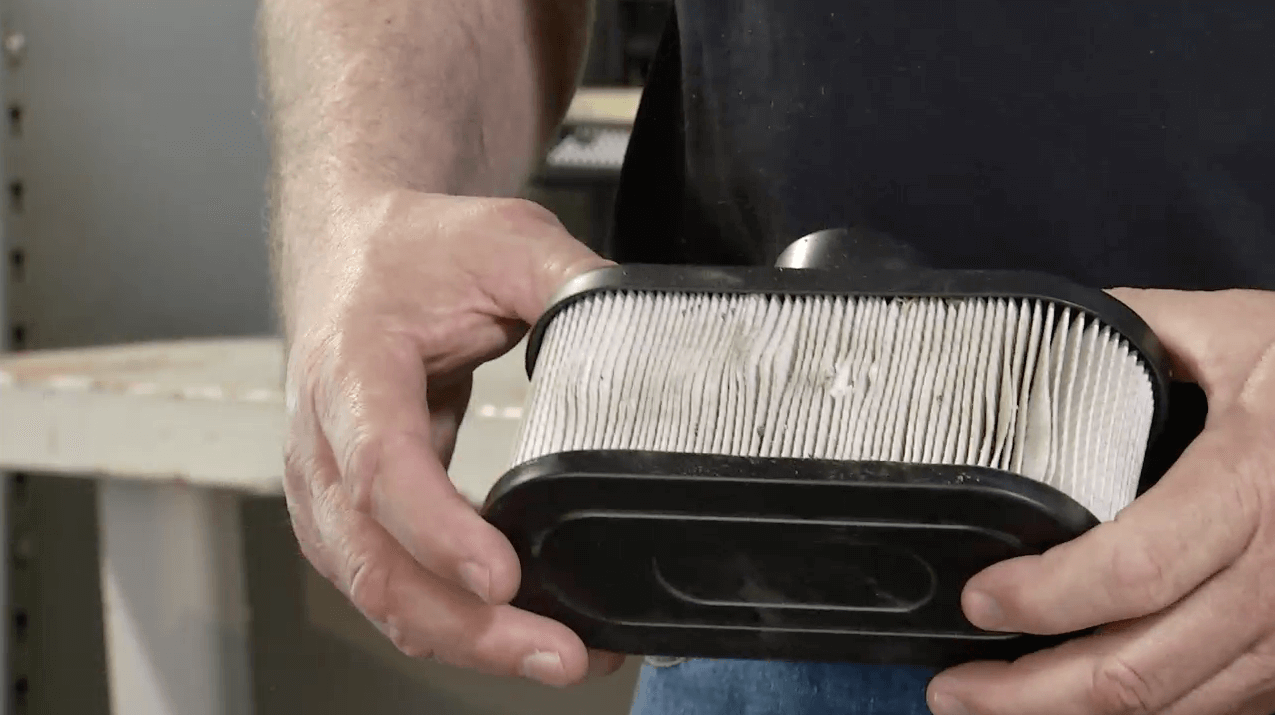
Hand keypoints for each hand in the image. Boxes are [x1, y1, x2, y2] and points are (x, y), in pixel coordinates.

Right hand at [280, 187, 623, 685]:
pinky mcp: (350, 514)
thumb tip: (649, 333)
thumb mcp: (506, 240)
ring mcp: (328, 487)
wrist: (352, 251)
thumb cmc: (414, 250)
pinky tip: (517, 631)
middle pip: (374, 561)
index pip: (378, 464)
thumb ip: (573, 284)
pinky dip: (449, 621)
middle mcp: (323, 440)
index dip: (437, 530)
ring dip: (465, 640)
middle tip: (558, 652)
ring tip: (559, 655)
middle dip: (466, 626)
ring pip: (379, 591)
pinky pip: (390, 585)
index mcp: (353, 367)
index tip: (501, 575)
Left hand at [927, 288, 1274, 714]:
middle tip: (953, 689)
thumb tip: (1032, 332)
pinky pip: (1216, 710)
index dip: (1045, 599)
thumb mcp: (1238, 331)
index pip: (1133, 570)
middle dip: (1028, 696)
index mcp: (1251, 485)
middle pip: (1139, 671)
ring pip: (1174, 708)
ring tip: (992, 706)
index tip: (980, 599)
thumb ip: (1134, 331)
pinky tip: (1076, 705)